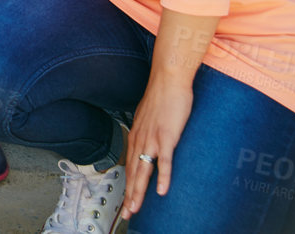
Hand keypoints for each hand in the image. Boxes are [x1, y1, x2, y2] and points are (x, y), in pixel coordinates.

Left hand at [122, 74, 194, 216]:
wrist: (168, 80)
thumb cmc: (162, 98)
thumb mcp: (151, 118)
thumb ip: (149, 132)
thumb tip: (151, 142)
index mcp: (136, 136)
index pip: (130, 166)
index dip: (128, 186)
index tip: (127, 201)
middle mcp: (140, 139)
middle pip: (133, 173)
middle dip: (130, 196)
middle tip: (127, 214)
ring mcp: (152, 139)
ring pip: (143, 171)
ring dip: (140, 192)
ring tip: (136, 209)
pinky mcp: (167, 137)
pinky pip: (164, 161)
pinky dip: (163, 177)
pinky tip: (162, 191)